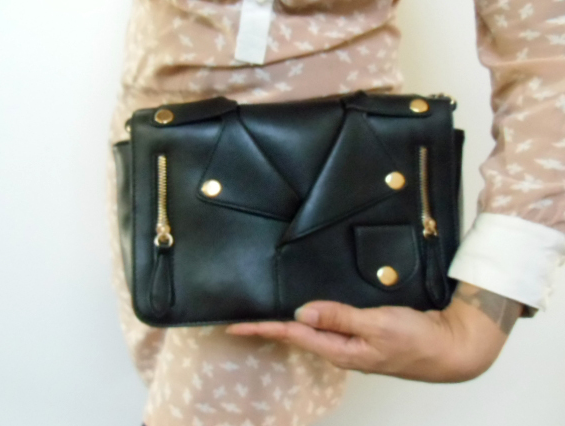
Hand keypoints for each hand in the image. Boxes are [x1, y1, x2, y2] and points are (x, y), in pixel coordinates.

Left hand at [225, 281, 523, 382]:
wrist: (452, 349)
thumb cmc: (418, 339)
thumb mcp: (377, 325)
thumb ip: (339, 317)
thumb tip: (302, 312)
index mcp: (340, 350)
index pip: (293, 336)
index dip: (263, 329)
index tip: (236, 325)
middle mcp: (341, 351)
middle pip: (297, 338)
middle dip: (268, 330)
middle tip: (242, 322)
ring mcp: (352, 346)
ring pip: (311, 334)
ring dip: (287, 326)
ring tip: (265, 319)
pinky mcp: (362, 338)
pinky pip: (328, 329)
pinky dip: (311, 322)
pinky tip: (306, 316)